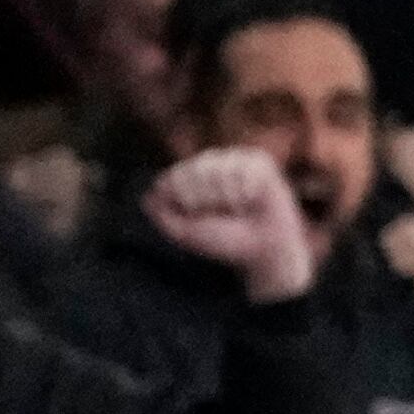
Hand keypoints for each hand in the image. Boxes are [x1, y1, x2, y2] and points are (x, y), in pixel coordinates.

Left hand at [144, 148, 317, 301]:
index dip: (183, 197)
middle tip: (222, 214)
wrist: (265, 250)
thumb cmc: (225, 243)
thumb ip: (162, 214)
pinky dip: (247, 187)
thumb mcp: (185, 234)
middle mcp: (211, 169)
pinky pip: (245, 165)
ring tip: (239, 208)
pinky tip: (254, 199)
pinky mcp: (261, 163)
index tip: (197, 215)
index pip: (173, 176)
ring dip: (227, 194)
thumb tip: (148, 194)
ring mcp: (236, 163)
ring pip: (218, 165)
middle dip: (205, 197)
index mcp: (192, 184)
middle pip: (194, 169)